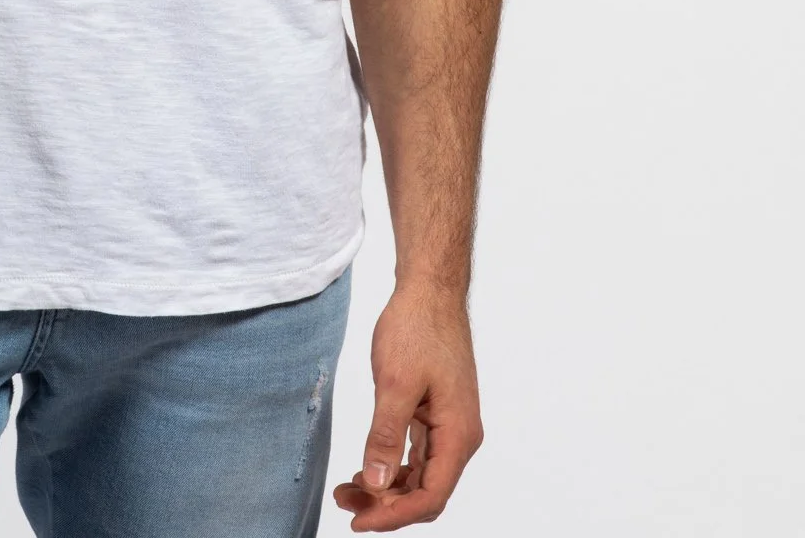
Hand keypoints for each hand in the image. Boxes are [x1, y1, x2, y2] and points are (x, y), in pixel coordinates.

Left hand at [331, 280, 483, 529]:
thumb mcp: (394, 383)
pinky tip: (365, 470)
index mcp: (458, 435)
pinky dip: (391, 466)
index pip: (431, 496)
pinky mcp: (436, 415)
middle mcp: (459, 437)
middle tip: (345, 505)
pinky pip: (416, 456)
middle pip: (425, 492)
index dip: (395, 516)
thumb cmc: (417, 329)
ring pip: (419, 476)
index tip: (360, 522)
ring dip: (386, 489)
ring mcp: (449, 426)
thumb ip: (385, 436)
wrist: (429, 291)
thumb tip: (375, 484)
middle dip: (386, 505)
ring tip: (346, 491)